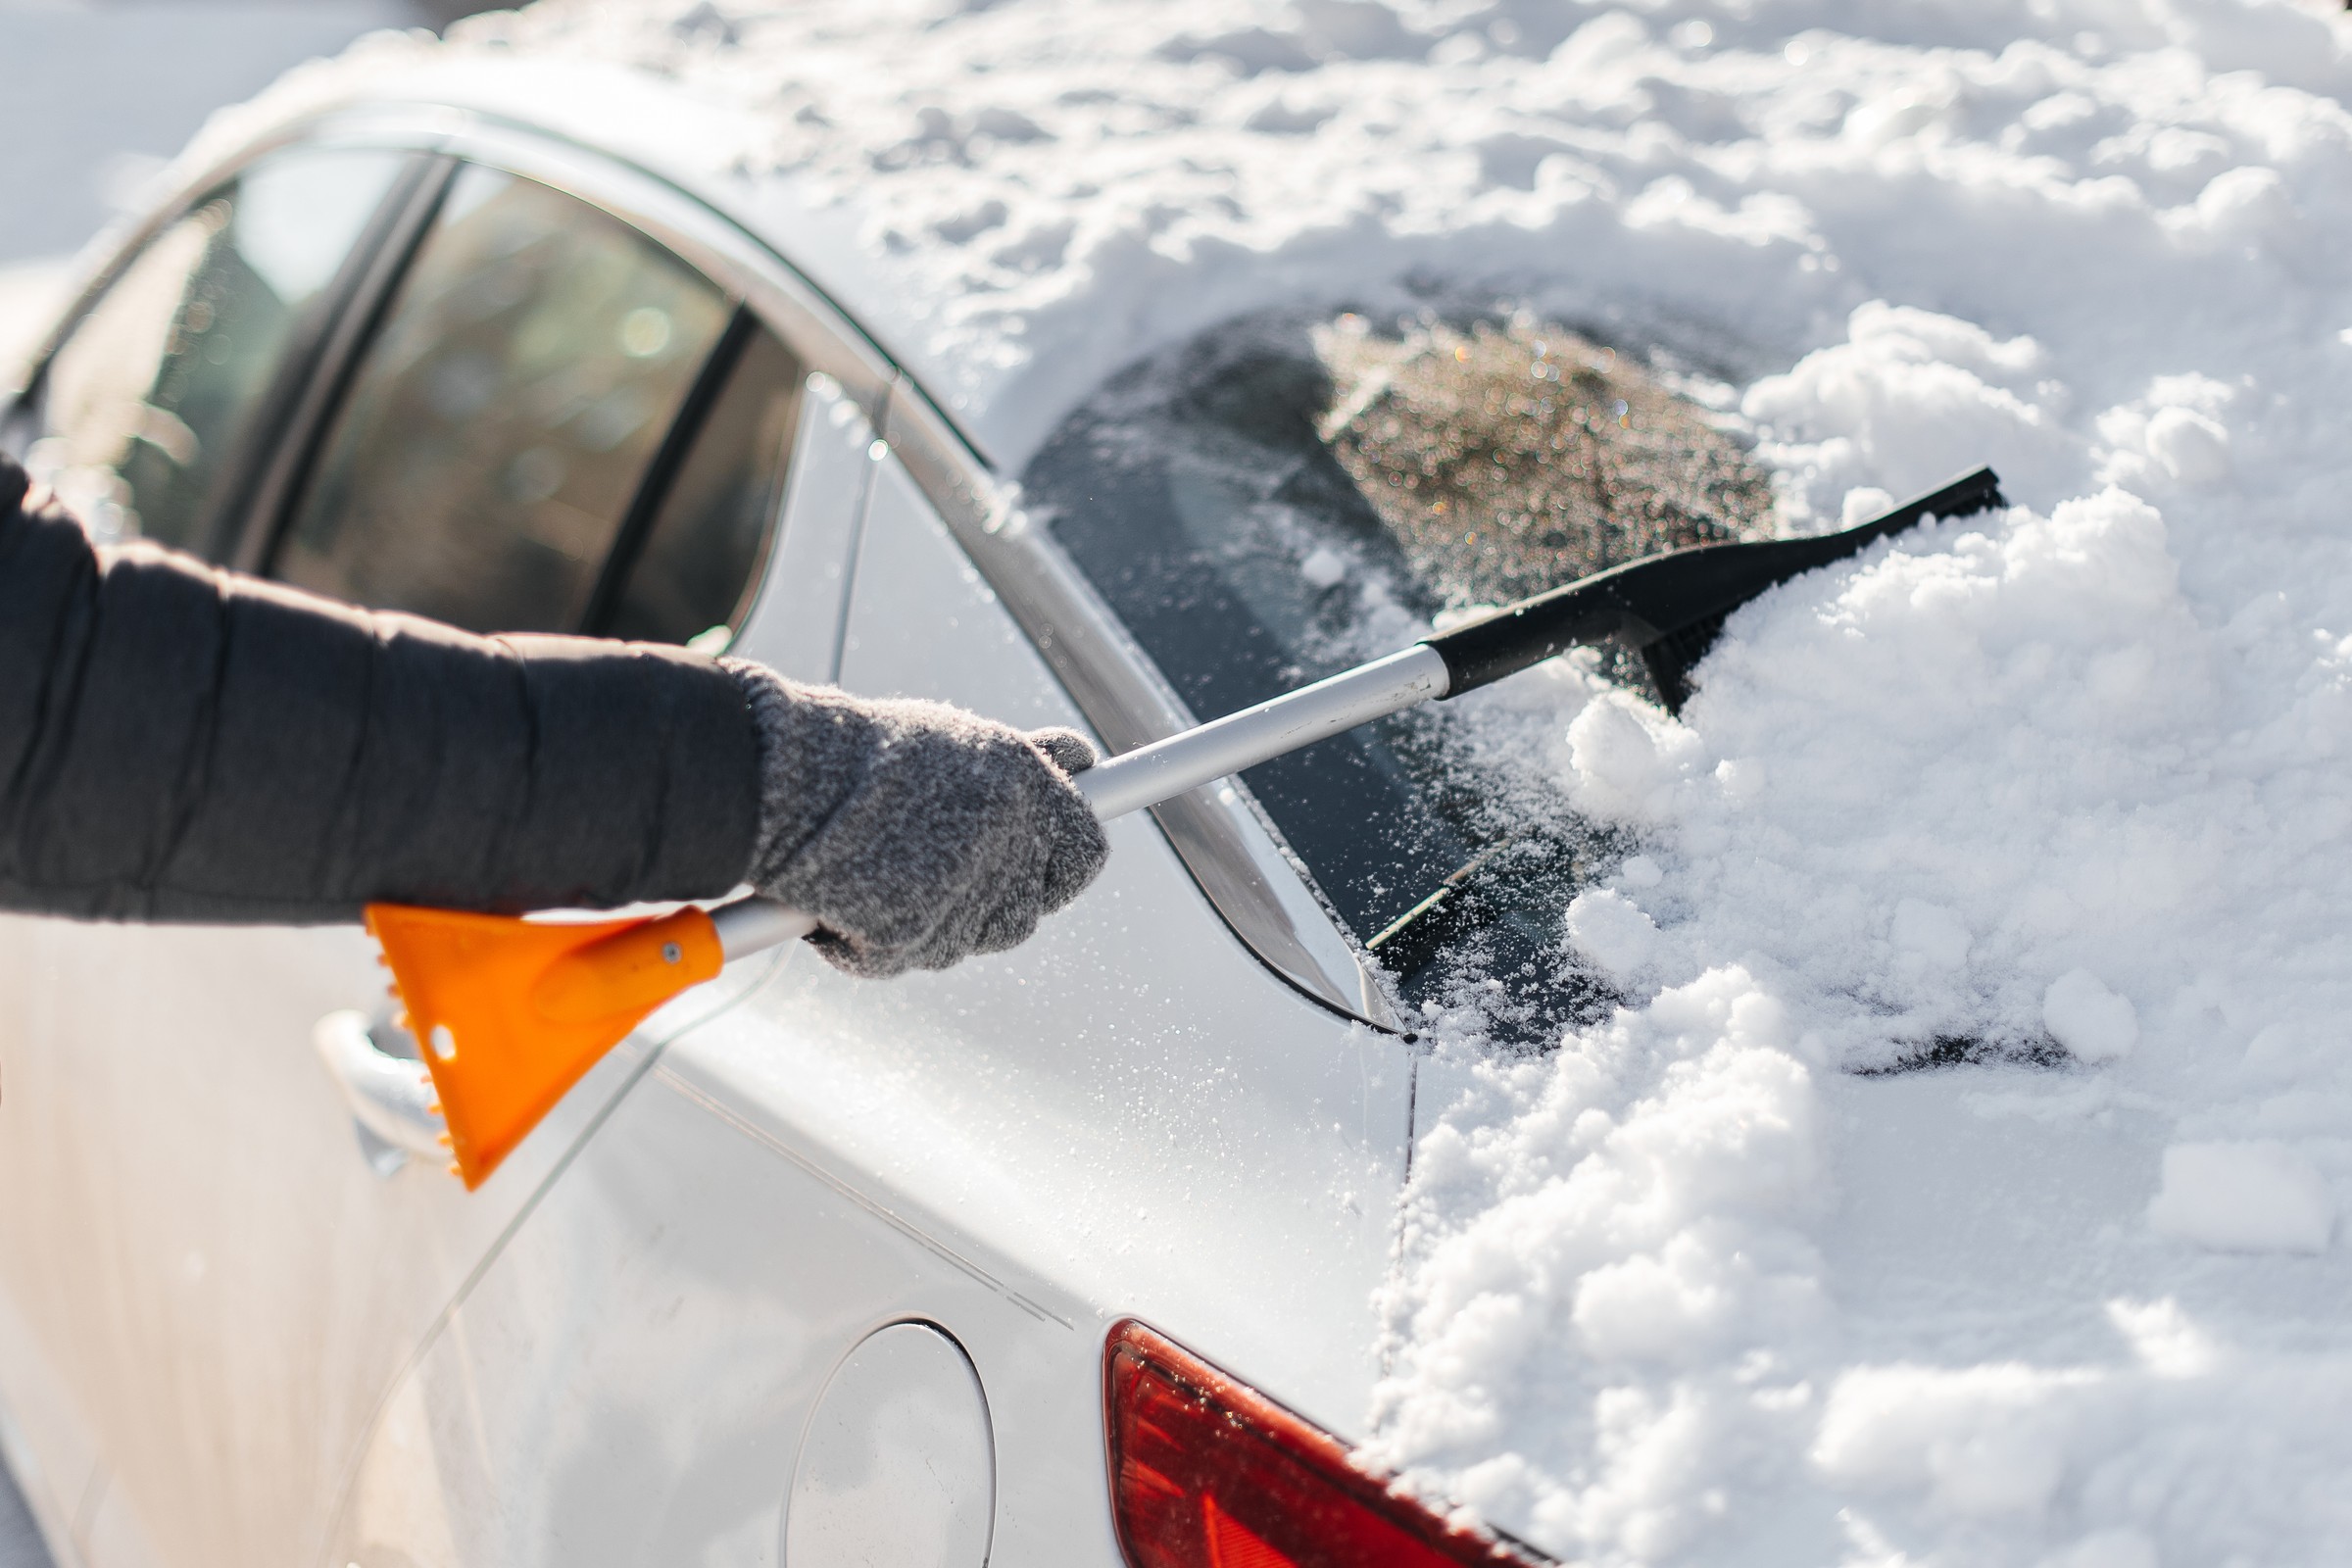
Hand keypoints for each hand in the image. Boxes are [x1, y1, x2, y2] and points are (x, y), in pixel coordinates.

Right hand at [725, 665, 1108, 976]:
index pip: (1086, 852)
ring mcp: (964, 893)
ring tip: (879, 874)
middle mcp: (1008, 840)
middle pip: (1026, 912)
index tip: (1041, 871)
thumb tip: (1079, 760)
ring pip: (967, 940)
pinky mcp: (914, 934)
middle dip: (990, 905)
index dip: (1062, 868)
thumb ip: (1021, 766)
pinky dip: (871, 941)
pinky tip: (841, 898)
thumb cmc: (860, 754)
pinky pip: (905, 957)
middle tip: (938, 875)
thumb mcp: (956, 739)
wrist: (780, 777)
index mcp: (1028, 785)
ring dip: (935, 923)